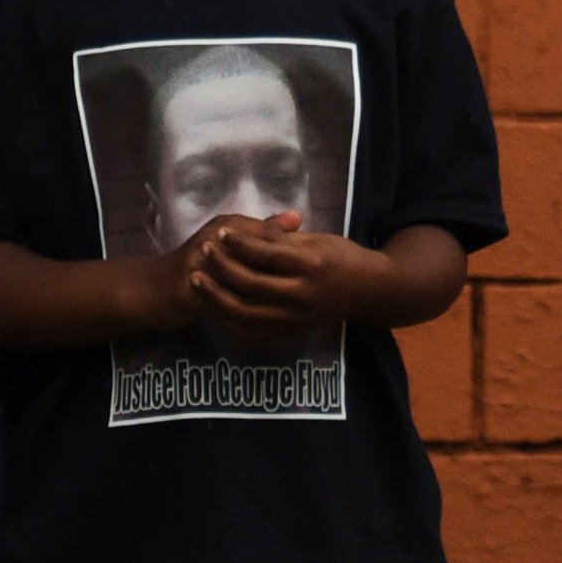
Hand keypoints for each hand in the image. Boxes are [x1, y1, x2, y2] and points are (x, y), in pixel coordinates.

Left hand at [187, 213, 377, 350]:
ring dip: (216, 297)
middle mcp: (301, 295)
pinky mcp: (289, 332)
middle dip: (222, 267)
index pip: (266, 255)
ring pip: (246, 313)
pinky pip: (252, 331)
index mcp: (310, 265)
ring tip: (197, 279)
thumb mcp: (316, 239)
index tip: (220, 232)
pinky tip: (214, 304)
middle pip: (252, 284)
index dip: (239, 243)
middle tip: (203, 250)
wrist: (365, 292)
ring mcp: (294, 318)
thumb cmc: (341, 257)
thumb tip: (249, 230)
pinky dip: (229, 319)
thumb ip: (282, 238)